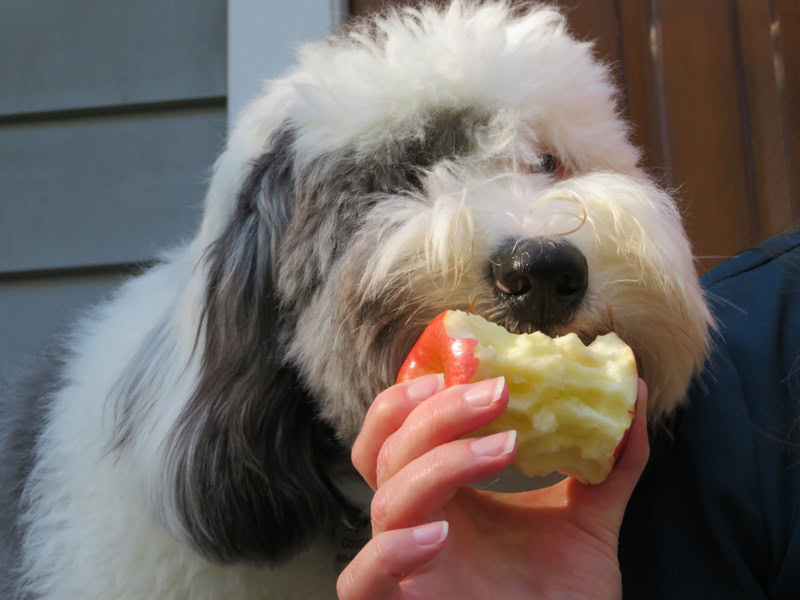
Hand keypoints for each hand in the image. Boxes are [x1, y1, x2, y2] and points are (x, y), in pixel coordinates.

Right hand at [337, 374, 648, 599]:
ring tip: (503, 448)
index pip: (402, 430)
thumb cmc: (561, 598)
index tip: (476, 362)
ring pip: (384, 500)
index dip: (419, 392)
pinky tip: (439, 536)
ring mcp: (403, 567)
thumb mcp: (590, 521)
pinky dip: (391, 550)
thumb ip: (609, 464)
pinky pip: (361, 579)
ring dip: (438, 462)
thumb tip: (634, 392)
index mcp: (445, 494)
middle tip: (497, 390)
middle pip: (387, 450)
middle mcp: (416, 522)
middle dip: (435, 412)